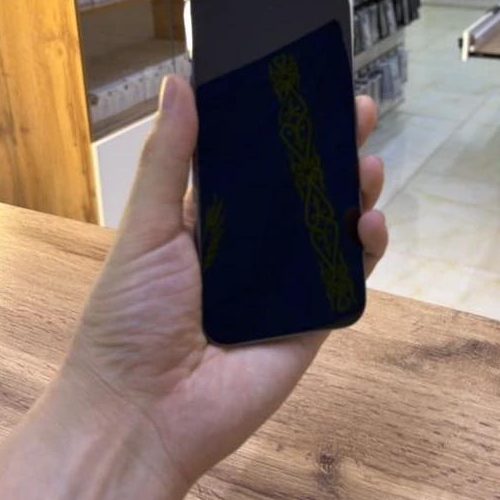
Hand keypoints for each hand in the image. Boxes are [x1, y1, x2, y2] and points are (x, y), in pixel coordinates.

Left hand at [66, 75, 386, 488]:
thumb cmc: (129, 319)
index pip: (255, 164)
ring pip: (333, 229)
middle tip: (357, 110)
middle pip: (303, 190)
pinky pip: (348, 280)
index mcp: (208, 223)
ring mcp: (286, 287)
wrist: (142, 416)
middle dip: (332, 149)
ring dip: (356, 191)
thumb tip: (178, 83)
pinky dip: (366, 249)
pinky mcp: (313, 323)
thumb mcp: (146, 228)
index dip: (284, 127)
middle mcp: (251, 251)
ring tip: (368, 161)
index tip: (309, 87)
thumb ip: (170, 159)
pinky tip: (370, 221)